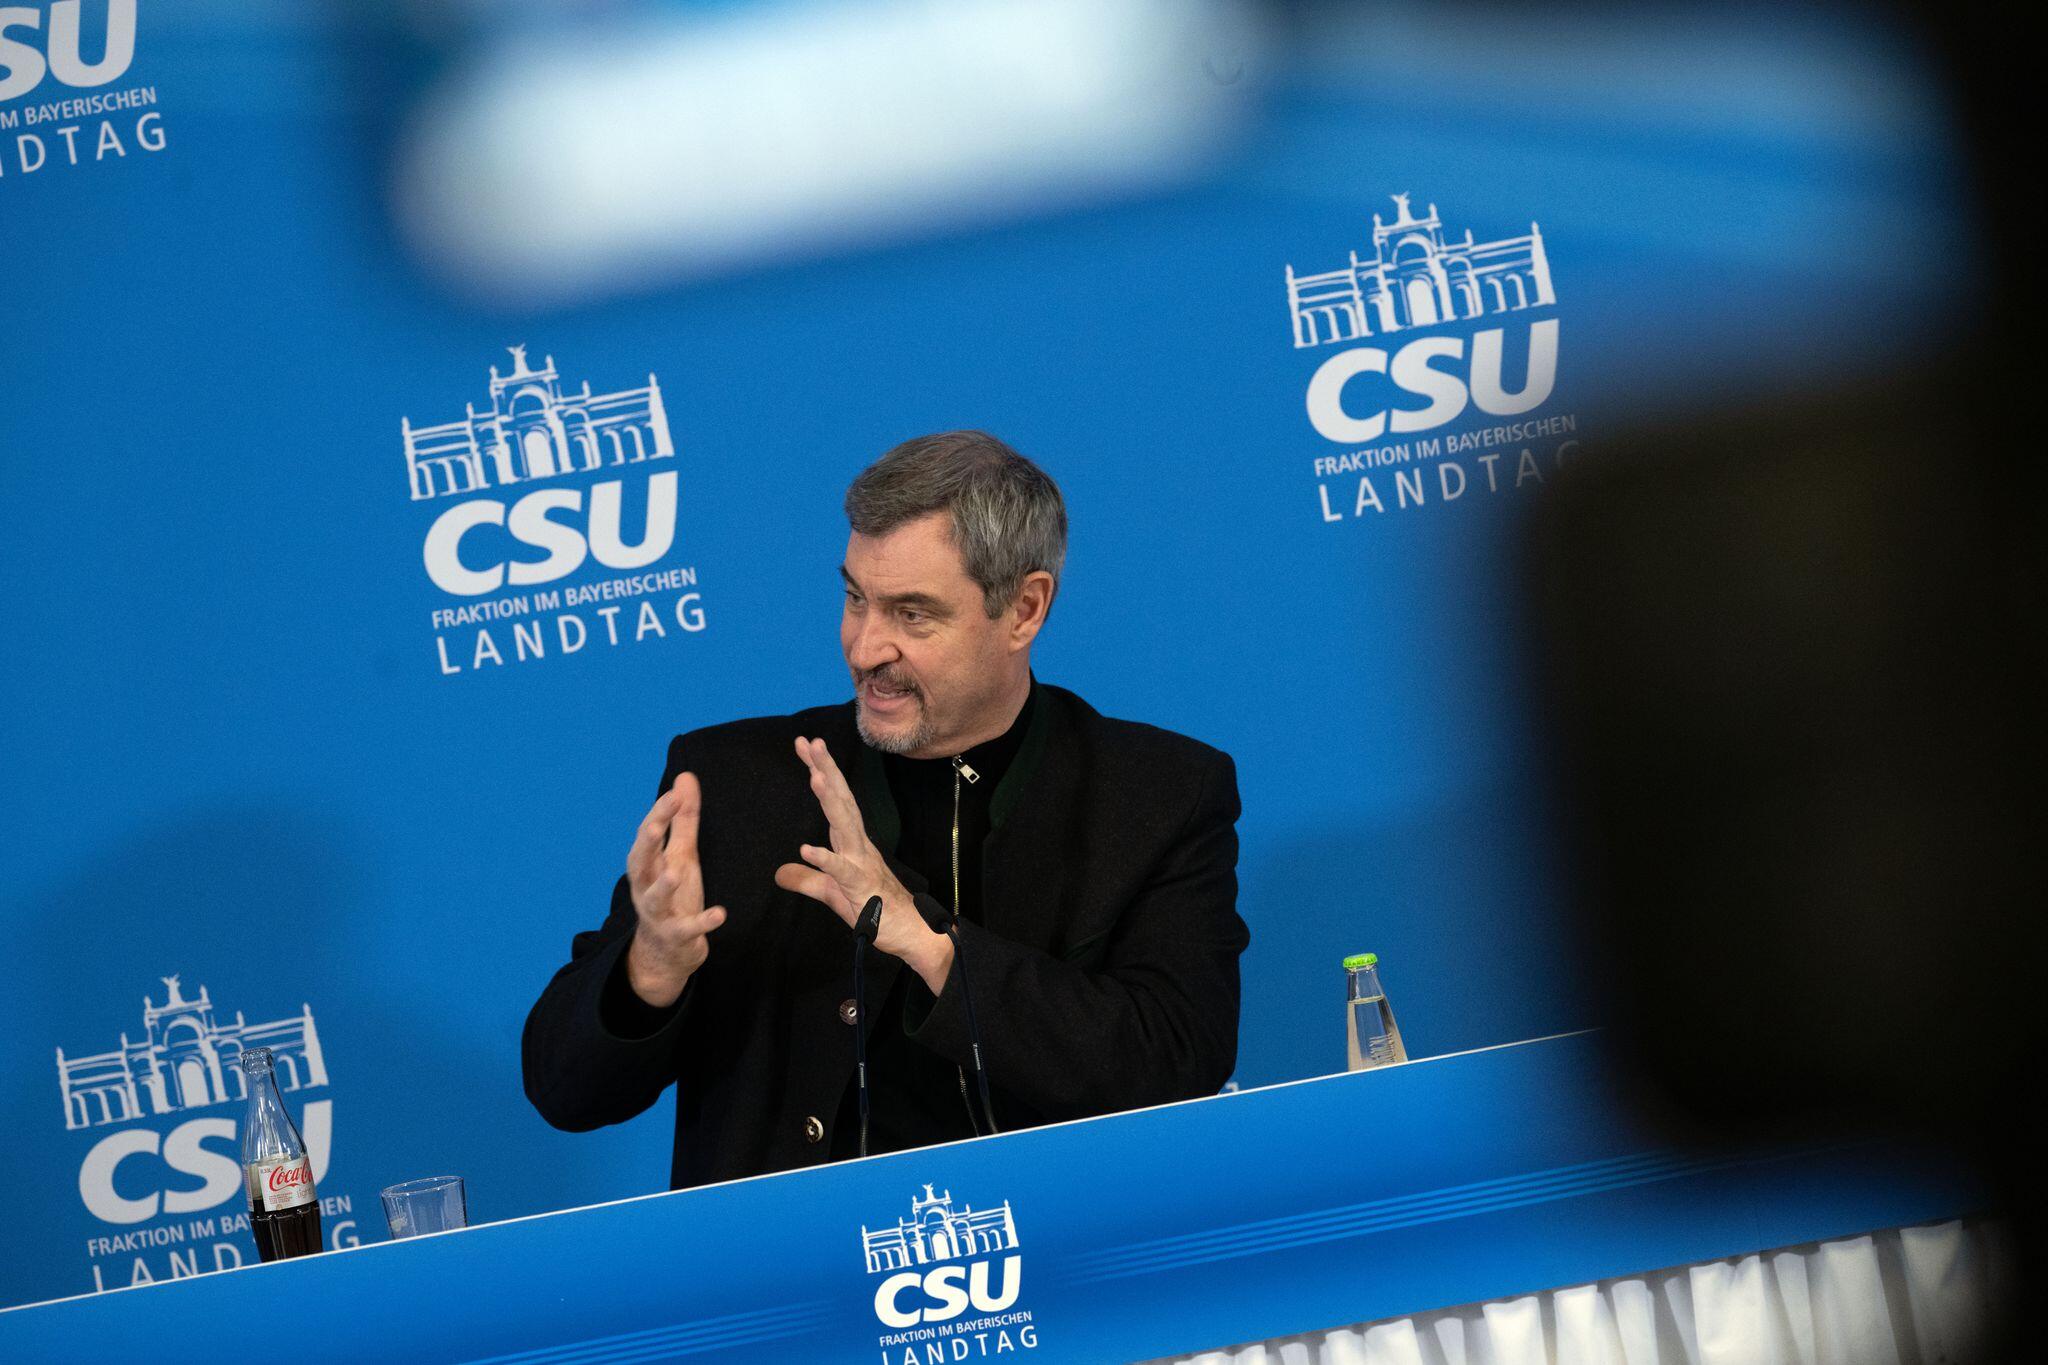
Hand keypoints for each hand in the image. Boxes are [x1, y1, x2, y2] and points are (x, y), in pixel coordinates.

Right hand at [623, 771, 726, 1006]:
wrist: (666, 951)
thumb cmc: (674, 895)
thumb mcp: (681, 855)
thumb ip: (682, 819)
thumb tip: (684, 777)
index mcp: (648, 865)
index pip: (648, 835)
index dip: (659, 815)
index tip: (674, 795)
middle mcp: (646, 887)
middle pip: (640, 863)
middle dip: (647, 844)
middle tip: (656, 825)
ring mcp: (659, 914)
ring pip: (655, 899)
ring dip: (664, 886)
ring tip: (675, 872)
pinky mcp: (677, 936)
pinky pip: (687, 930)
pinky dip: (702, 923)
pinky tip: (719, 914)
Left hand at [774, 736, 954, 993]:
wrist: (912, 934)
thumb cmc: (877, 911)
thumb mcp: (832, 893)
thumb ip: (807, 880)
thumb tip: (779, 872)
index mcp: (851, 843)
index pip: (834, 800)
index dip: (820, 772)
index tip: (805, 746)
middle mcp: (858, 846)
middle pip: (840, 801)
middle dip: (825, 770)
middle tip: (810, 742)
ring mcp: (862, 864)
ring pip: (844, 826)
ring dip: (830, 801)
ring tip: (814, 776)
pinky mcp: (862, 887)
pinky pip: (842, 871)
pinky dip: (826, 859)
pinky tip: (807, 849)